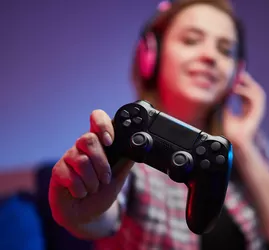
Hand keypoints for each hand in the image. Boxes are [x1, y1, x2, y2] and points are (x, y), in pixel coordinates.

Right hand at [49, 110, 133, 227]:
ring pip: (81, 160)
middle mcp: (82, 146)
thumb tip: (138, 146)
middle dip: (101, 164)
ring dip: (92, 181)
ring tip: (93, 189)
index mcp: (99, 143)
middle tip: (105, 179)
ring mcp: (68, 157)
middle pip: (87, 139)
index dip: (102, 125)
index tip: (109, 141)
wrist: (87, 215)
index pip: (97, 118)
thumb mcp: (119, 177)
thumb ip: (126, 160)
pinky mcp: (57, 171)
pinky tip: (80, 193)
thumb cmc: (103, 192)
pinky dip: (80, 190)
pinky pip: (69, 176)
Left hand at [223, 71, 265, 147]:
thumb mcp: (223, 109)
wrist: (233, 140)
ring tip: (235, 79)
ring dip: (247, 83)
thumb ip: (224, 99)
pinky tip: (235, 89)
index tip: (234, 72)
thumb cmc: (227, 127)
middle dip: (245, 79)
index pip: (247, 88)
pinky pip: (255, 97)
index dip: (242, 80)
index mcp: (247, 105)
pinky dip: (245, 92)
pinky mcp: (258, 111)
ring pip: (257, 90)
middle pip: (253, 87)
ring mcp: (257, 108)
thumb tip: (220, 87)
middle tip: (236, 71)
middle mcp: (254, 106)